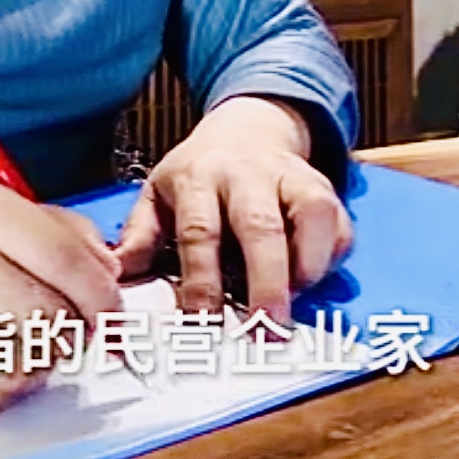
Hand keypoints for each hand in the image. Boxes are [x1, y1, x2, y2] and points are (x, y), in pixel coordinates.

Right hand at [0, 174, 122, 417]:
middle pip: (45, 319)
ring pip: (18, 365)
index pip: (63, 260)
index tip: (110, 313)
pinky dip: (0, 389)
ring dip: (36, 364)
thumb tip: (107, 274)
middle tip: (65, 330)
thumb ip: (58, 230)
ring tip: (20, 343)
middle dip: (70, 333)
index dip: (102, 297)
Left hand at [111, 96, 351, 322]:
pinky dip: (331, 258)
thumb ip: (140, 235)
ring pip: (312, 215)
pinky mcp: (324, 186)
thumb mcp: (158, 194)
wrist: (247, 127)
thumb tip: (119, 275)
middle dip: (266, 283)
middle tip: (266, 331)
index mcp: (197, 178)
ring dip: (308, 265)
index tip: (203, 322)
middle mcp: (247, 174)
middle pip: (261, 227)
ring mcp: (291, 177)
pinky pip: (339, 224)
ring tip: (296, 308)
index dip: (202, 280)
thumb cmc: (198, 175)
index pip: (200, 232)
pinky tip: (311, 282)